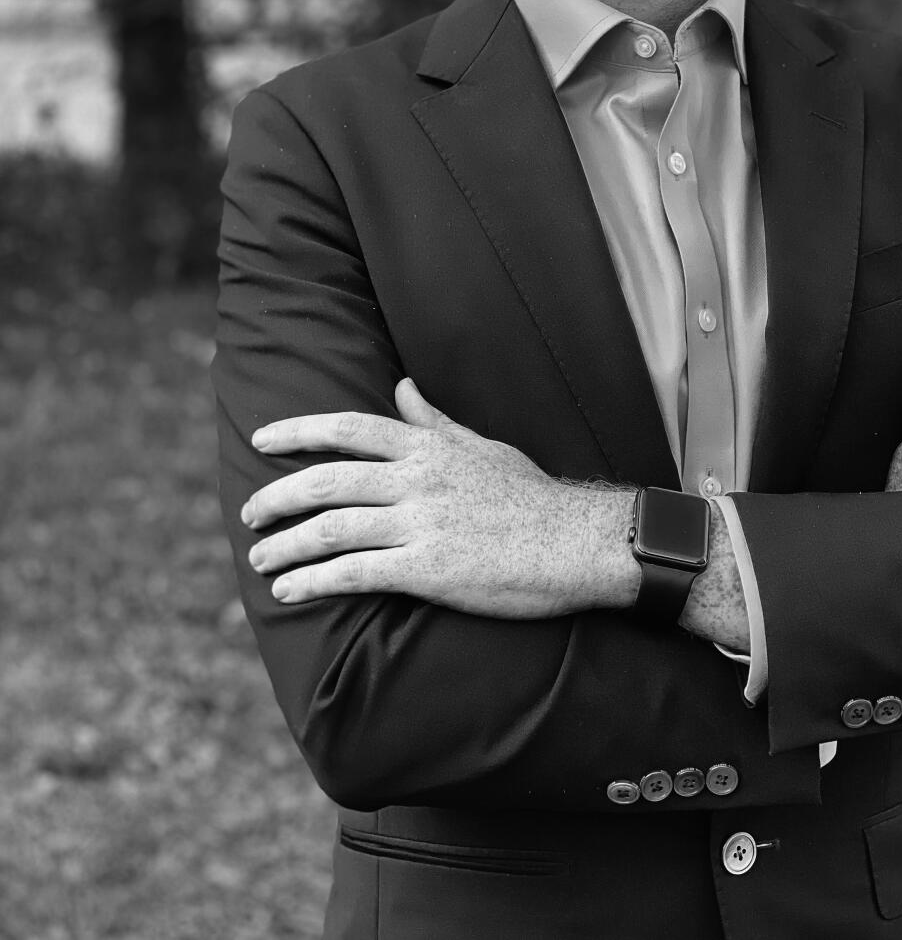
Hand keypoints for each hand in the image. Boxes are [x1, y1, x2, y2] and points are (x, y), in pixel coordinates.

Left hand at [241, 379, 639, 613]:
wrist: (576, 542)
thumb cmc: (532, 497)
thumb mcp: (483, 446)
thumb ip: (435, 421)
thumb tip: (402, 386)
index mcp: (429, 447)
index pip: (349, 428)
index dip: (299, 431)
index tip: (262, 439)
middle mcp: (418, 479)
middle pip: (328, 479)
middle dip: (279, 495)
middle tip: (248, 513)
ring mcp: (421, 523)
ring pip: (333, 528)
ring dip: (287, 544)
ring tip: (260, 559)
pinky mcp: (428, 569)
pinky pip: (356, 573)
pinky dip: (314, 581)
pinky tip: (289, 591)